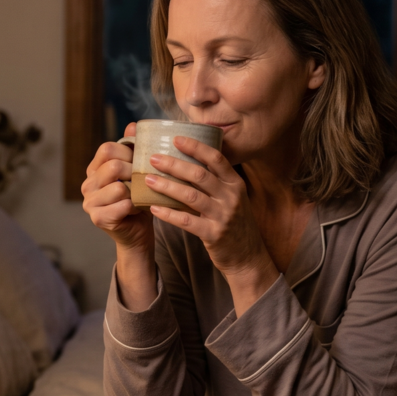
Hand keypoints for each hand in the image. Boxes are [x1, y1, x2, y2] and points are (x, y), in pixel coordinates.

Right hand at [81, 122, 153, 254]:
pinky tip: (136, 211)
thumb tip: (134, 125)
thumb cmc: (139, 200)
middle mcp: (87, 184)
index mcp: (95, 169)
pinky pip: (122, 206)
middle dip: (133, 172)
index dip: (128, 152)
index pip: (107, 149)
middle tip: (143, 181)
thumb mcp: (137, 172)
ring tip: (139, 198)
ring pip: (119, 187)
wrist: (138, 233)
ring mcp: (89, 202)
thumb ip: (133, 149)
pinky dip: (135, 207)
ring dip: (135, 193)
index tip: (140, 162)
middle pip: (112, 166)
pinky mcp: (97, 218)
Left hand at [144, 136, 278, 308]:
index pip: (216, 158)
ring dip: (167, 186)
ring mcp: (223, 216)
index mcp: (235, 183)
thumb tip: (188, 161)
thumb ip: (216, 181)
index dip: (196, 147)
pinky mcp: (214, 234)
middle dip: (174, 164)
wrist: (248, 257)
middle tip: (153, 158)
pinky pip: (186, 221)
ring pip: (190, 196)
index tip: (176, 138)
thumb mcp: (232, 198)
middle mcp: (231, 197)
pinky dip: (168, 214)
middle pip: (199, 174)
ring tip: (148, 179)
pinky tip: (153, 208)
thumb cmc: (234, 224)